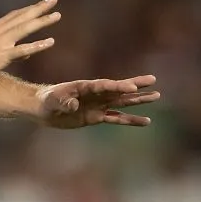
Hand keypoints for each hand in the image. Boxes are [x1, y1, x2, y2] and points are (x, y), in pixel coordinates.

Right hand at [0, 0, 60, 93]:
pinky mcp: (0, 57)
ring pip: (24, 28)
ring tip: (57, 15)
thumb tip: (25, 55)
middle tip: (53, 0)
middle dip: (38, 8)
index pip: (13, 16)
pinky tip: (50, 42)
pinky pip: (22, 49)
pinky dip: (37, 45)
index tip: (41, 3)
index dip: (28, 9)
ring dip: (42, 21)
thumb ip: (5, 51)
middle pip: (21, 17)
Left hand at [36, 75, 159, 128]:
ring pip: (123, 102)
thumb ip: (64, 102)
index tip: (132, 85)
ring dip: (139, 100)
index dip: (118, 85)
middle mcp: (96, 94)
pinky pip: (117, 119)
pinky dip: (131, 120)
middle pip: (119, 90)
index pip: (105, 85)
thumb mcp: (53, 101)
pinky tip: (146, 121)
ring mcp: (99, 105)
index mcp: (85, 86)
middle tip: (153, 80)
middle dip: (136, 85)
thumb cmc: (47, 100)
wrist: (44, 108)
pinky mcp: (97, 117)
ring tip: (156, 95)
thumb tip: (75, 105)